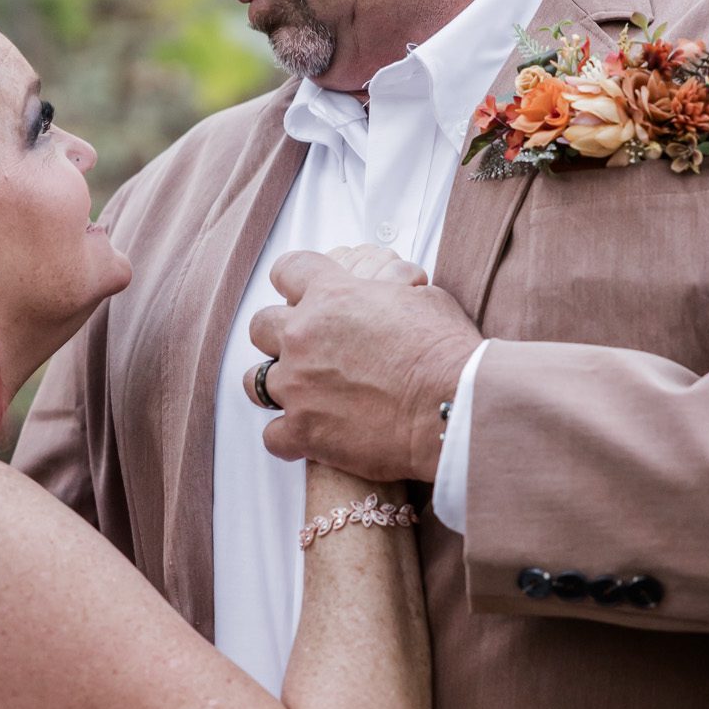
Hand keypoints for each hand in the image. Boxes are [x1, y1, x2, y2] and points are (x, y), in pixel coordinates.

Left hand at [242, 248, 482, 481]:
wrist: (453, 406)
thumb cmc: (447, 352)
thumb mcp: (424, 300)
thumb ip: (393, 295)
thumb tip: (398, 295)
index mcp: (332, 294)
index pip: (289, 270)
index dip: (294, 281)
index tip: (300, 293)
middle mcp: (303, 335)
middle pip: (261, 326)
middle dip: (279, 336)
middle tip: (305, 350)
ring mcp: (297, 385)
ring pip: (254, 382)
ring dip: (278, 386)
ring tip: (303, 396)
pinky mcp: (303, 431)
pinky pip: (273, 437)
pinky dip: (289, 438)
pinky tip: (311, 438)